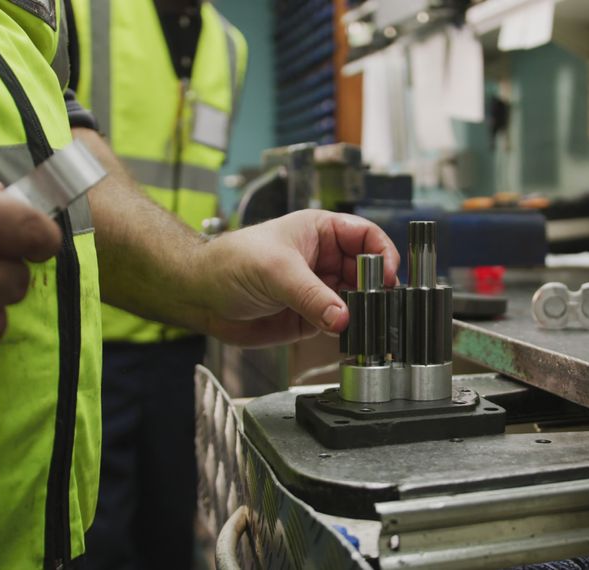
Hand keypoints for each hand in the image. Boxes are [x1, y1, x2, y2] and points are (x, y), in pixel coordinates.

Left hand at [198, 210, 398, 345]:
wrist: (200, 296)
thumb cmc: (229, 263)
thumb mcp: (276, 271)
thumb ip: (312, 296)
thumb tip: (343, 316)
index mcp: (320, 231)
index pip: (365, 236)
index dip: (382, 253)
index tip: (388, 274)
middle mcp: (324, 259)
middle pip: (367, 271)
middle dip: (376, 287)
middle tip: (377, 303)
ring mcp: (319, 290)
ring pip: (357, 300)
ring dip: (363, 311)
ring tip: (364, 321)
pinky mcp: (311, 318)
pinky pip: (339, 324)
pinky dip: (348, 331)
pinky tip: (348, 333)